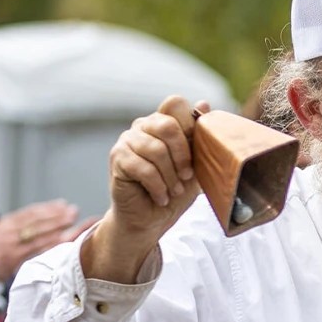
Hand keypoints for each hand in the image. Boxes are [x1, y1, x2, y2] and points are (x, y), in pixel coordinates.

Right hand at [0, 198, 80, 279]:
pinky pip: (37, 249)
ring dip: (57, 226)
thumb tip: (38, 224)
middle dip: (57, 215)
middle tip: (73, 210)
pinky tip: (63, 239)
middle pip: (38, 220)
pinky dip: (50, 243)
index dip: (48, 208)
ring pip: (39, 233)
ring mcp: (12, 244)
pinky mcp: (14, 258)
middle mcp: (9, 231)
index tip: (63, 204)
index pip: (31, 212)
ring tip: (72, 221)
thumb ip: (15, 229)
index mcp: (5, 223)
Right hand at [85, 97, 207, 282]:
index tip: (197, 153)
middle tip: (187, 177)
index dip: (190, 125)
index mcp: (163, 122)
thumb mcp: (195, 165)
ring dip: (171, 177)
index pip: (175, 104)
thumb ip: (198, 137)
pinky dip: (158, 187)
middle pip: (168, 125)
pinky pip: (143, 168)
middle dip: (183, 156)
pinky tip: (161, 197)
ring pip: (156, 149)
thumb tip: (203, 103)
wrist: (151, 219)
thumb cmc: (174, 191)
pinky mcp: (117, 158)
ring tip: (173, 192)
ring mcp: (127, 140)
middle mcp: (143, 126)